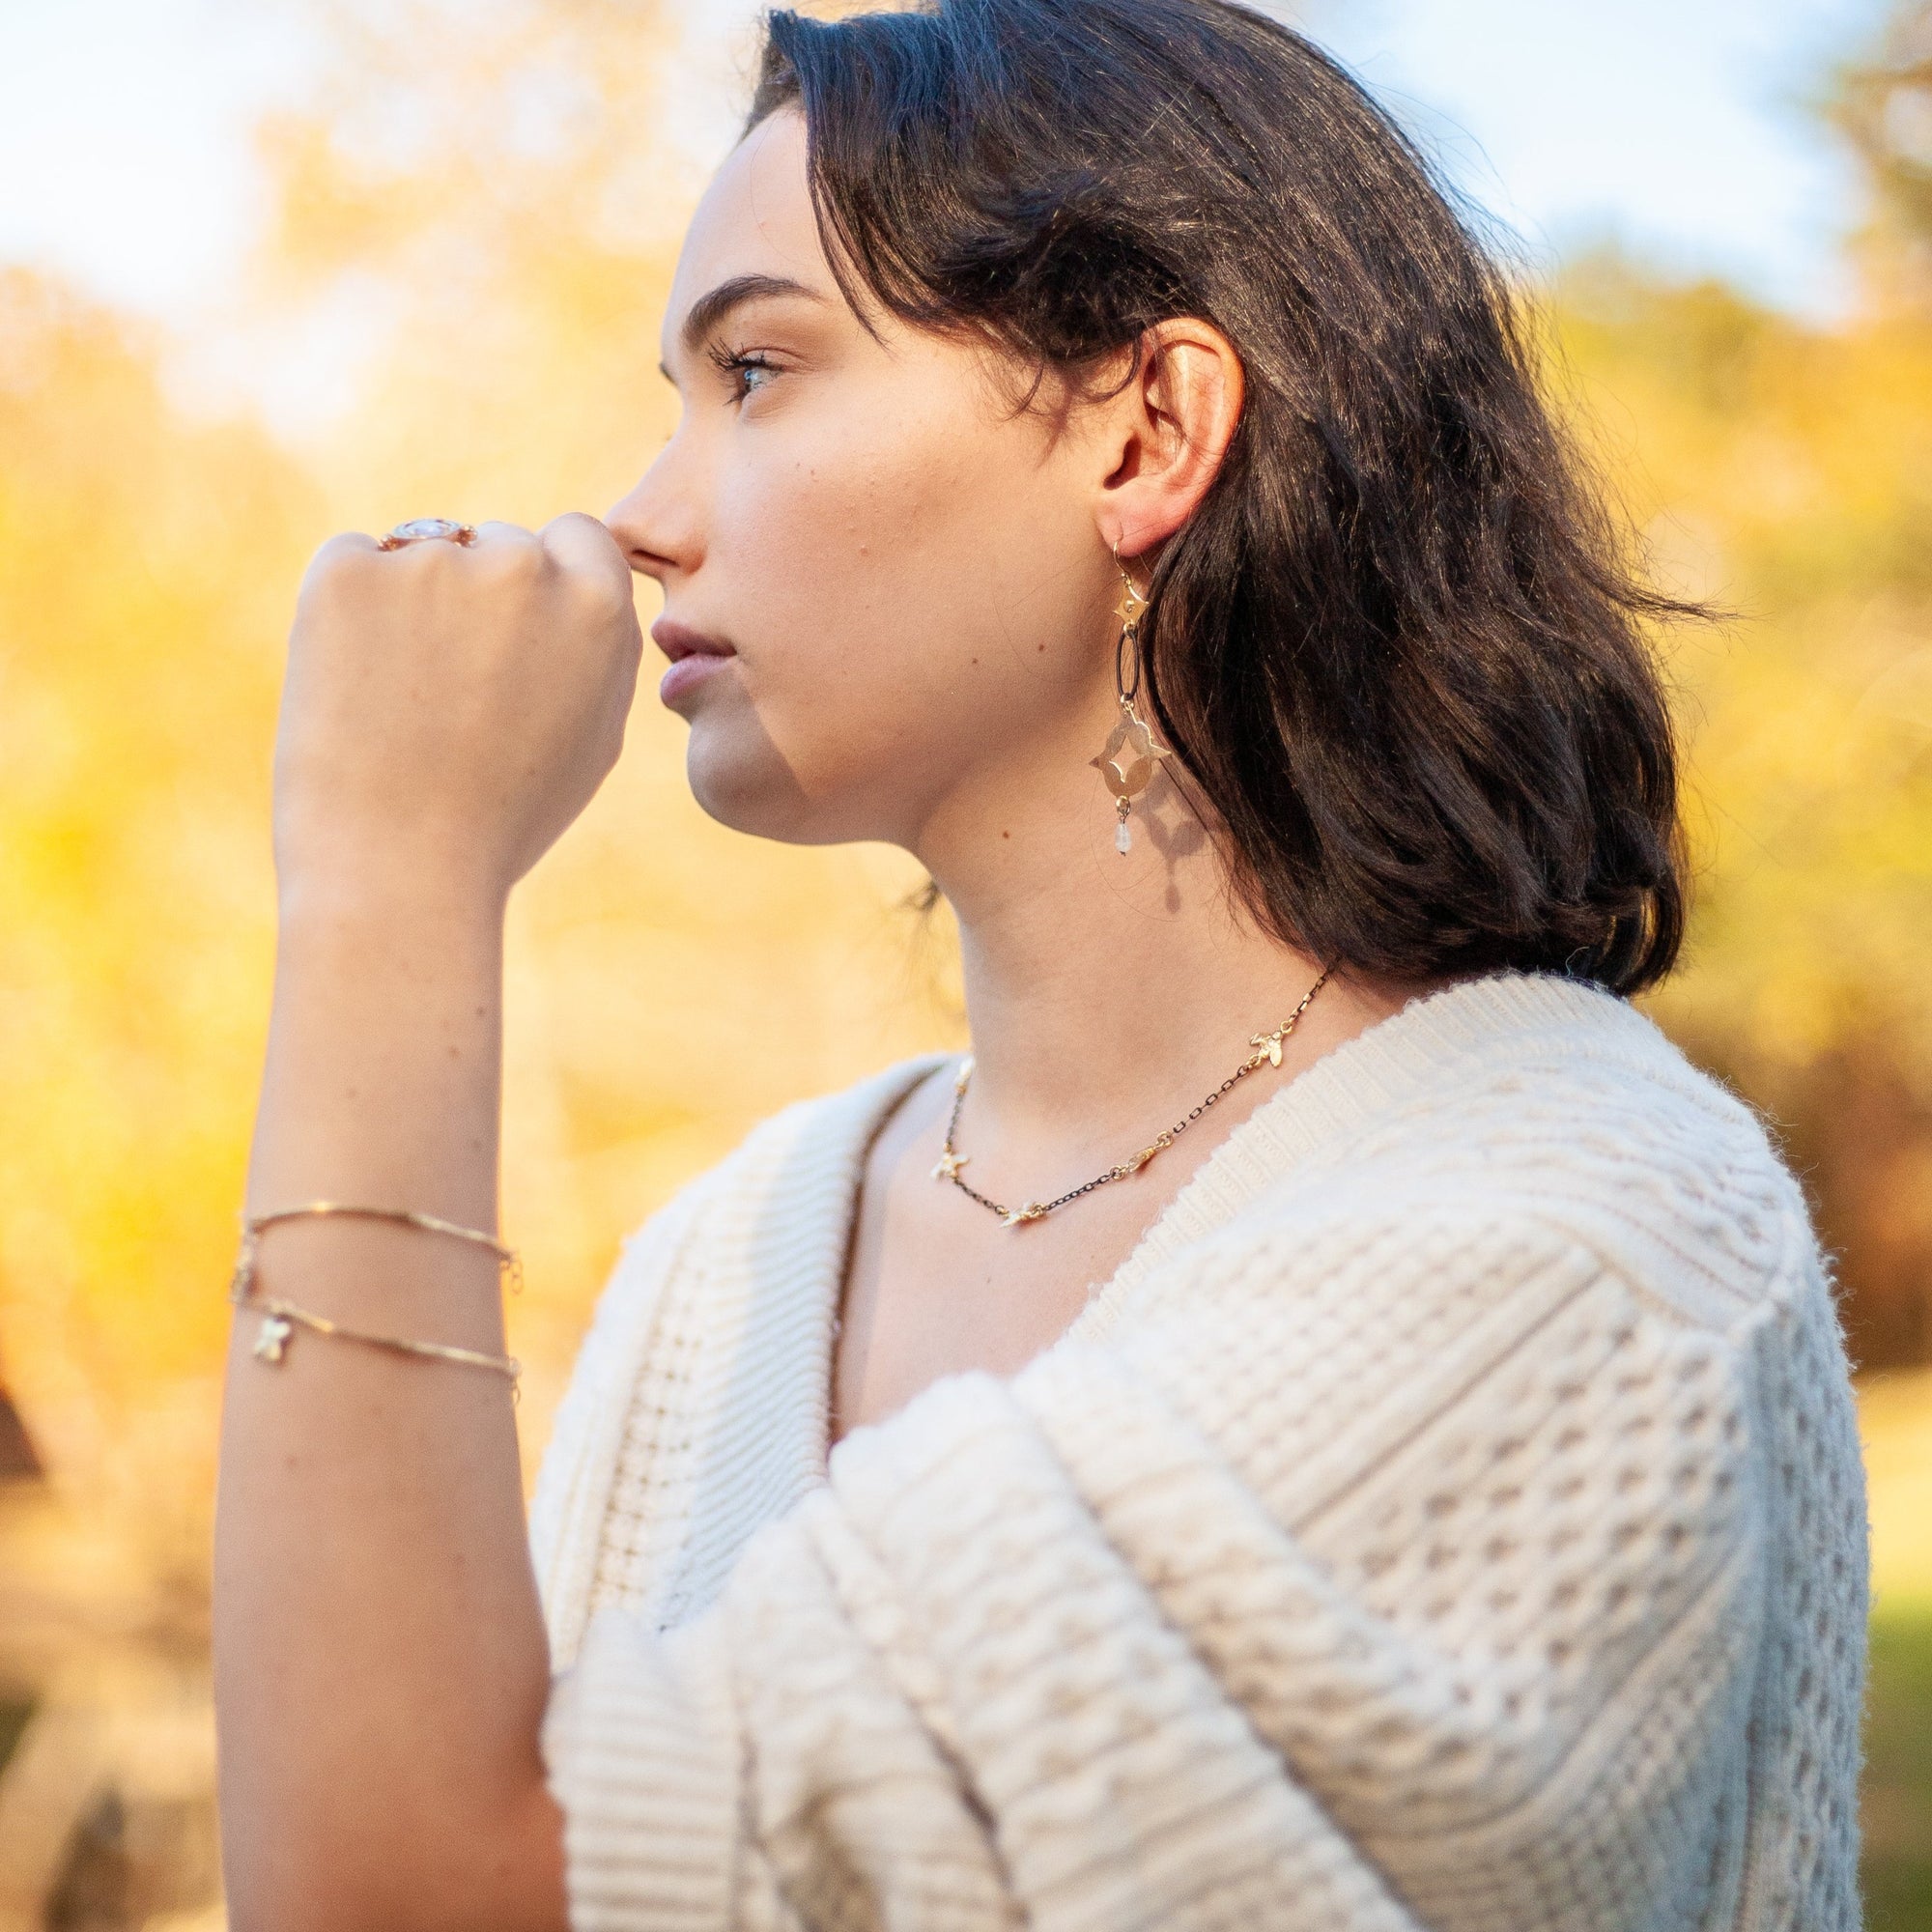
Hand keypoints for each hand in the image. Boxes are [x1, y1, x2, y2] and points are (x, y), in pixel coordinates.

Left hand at [273, 515, 642, 916]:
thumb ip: (594, 649)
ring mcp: (433, 563)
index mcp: (598, 607)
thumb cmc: (503, 819)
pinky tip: (353, 686)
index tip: (514, 640)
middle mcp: (523, 568)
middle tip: (449, 693)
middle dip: (475, 597)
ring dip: (409, 605)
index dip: (545, 585)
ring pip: (421, 554)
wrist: (400, 865)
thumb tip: (576, 587)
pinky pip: (350, 564)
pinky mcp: (350, 572)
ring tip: (399, 705)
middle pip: (497, 544)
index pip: (576, 536)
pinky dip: (345, 612)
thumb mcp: (592, 738)